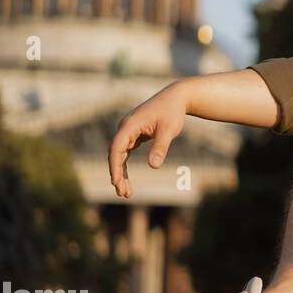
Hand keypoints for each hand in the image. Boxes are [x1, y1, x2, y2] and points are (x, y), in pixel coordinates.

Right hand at [108, 82, 189, 198]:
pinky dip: (126, 165)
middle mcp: (125, 128)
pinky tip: (127, 180)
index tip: (116, 182)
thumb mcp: (169, 130)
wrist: (177, 98)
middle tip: (124, 194)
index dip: (115, 167)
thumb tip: (153, 166)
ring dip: (121, 173)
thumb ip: (160, 147)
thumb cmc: (173, 112)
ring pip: (120, 155)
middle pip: (115, 154)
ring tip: (126, 192)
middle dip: (118, 175)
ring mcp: (129, 131)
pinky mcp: (135, 134)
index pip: (116, 149)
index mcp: (129, 125)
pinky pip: (126, 153)